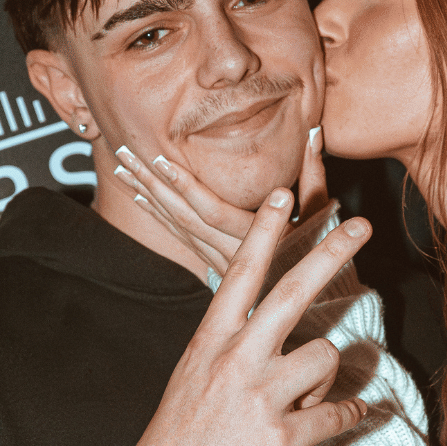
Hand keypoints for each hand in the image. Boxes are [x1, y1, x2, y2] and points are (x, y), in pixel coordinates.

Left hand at [112, 126, 329, 279]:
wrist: (315, 315)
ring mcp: (218, 262)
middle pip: (183, 217)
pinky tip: (141, 197)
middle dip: (152, 184)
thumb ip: (314, 174)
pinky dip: (160, 215)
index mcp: (257, 240)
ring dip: (148, 196)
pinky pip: (180, 237)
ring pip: (177, 226)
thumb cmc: (323, 259)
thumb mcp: (322, 216)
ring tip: (123, 169)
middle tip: (124, 154)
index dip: (185, 186)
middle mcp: (231, 254)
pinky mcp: (212, 265)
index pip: (211, 211)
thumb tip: (313, 130)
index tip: (160, 160)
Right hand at [122, 187, 371, 445]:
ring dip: (328, 377)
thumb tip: (285, 330)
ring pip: (327, 356)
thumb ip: (234, 345)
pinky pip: (340, 414)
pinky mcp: (282, 439)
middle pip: (292, 293)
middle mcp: (236, 361)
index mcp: (212, 341)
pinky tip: (358, 415)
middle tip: (361, 224)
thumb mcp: (195, 373)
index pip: (241, 274)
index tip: (282, 195)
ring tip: (305, 398)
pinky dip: (355, 414)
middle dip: (331, 253)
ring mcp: (259, 399)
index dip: (263, 231)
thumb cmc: (182, 433)